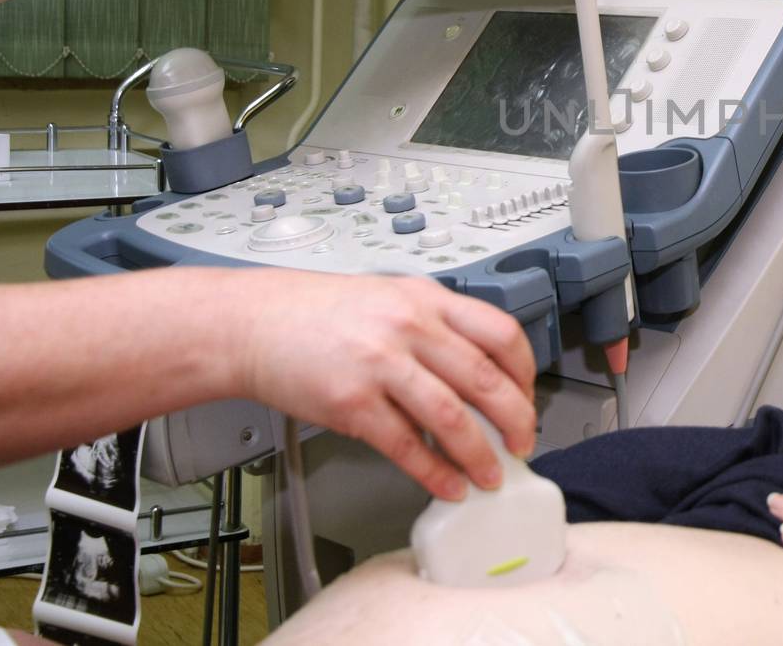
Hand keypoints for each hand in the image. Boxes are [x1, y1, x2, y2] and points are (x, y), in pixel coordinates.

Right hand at [237, 271, 536, 499]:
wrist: (253, 323)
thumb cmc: (318, 313)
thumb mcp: (392, 297)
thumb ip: (436, 325)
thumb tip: (479, 371)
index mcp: (427, 299)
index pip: (502, 334)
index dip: (525, 373)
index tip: (529, 397)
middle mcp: (410, 328)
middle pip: (486, 380)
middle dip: (515, 421)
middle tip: (522, 444)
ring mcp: (381, 365)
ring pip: (452, 417)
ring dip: (479, 455)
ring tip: (489, 476)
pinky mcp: (352, 403)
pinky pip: (406, 446)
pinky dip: (433, 472)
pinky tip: (446, 485)